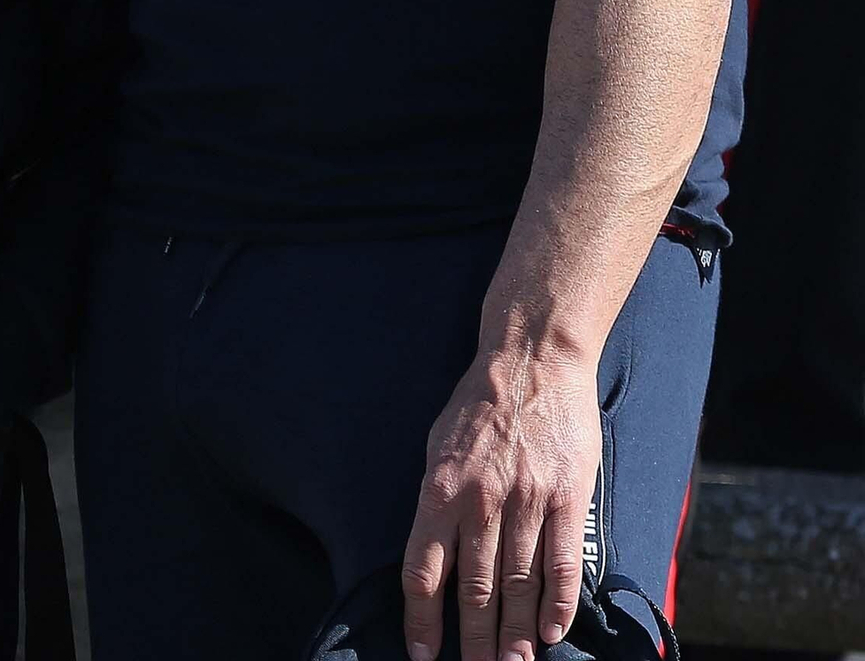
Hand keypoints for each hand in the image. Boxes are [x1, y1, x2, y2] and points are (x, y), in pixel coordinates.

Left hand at [402, 344, 599, 660]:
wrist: (533, 357)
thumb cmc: (480, 402)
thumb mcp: (438, 445)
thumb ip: (436, 500)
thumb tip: (432, 554)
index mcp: (440, 489)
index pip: (422, 571)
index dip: (422, 620)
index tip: (424, 655)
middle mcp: (480, 501)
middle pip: (473, 591)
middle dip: (473, 643)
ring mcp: (526, 501)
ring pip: (517, 587)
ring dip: (514, 637)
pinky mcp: (567, 498)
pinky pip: (560, 564)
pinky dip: (556, 604)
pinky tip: (550, 631)